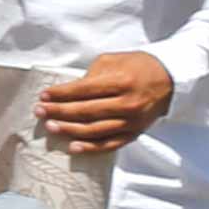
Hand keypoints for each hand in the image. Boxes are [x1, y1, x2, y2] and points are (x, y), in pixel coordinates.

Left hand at [41, 52, 175, 150]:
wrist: (169, 80)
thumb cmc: (137, 66)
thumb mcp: (113, 61)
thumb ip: (91, 76)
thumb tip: (68, 92)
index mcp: (121, 82)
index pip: (84, 90)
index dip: (61, 94)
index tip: (43, 95)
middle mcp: (127, 103)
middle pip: (86, 111)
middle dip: (59, 111)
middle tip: (39, 111)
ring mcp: (131, 122)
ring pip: (95, 130)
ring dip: (69, 130)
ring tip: (50, 127)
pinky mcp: (134, 133)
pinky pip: (110, 144)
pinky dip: (91, 147)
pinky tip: (73, 146)